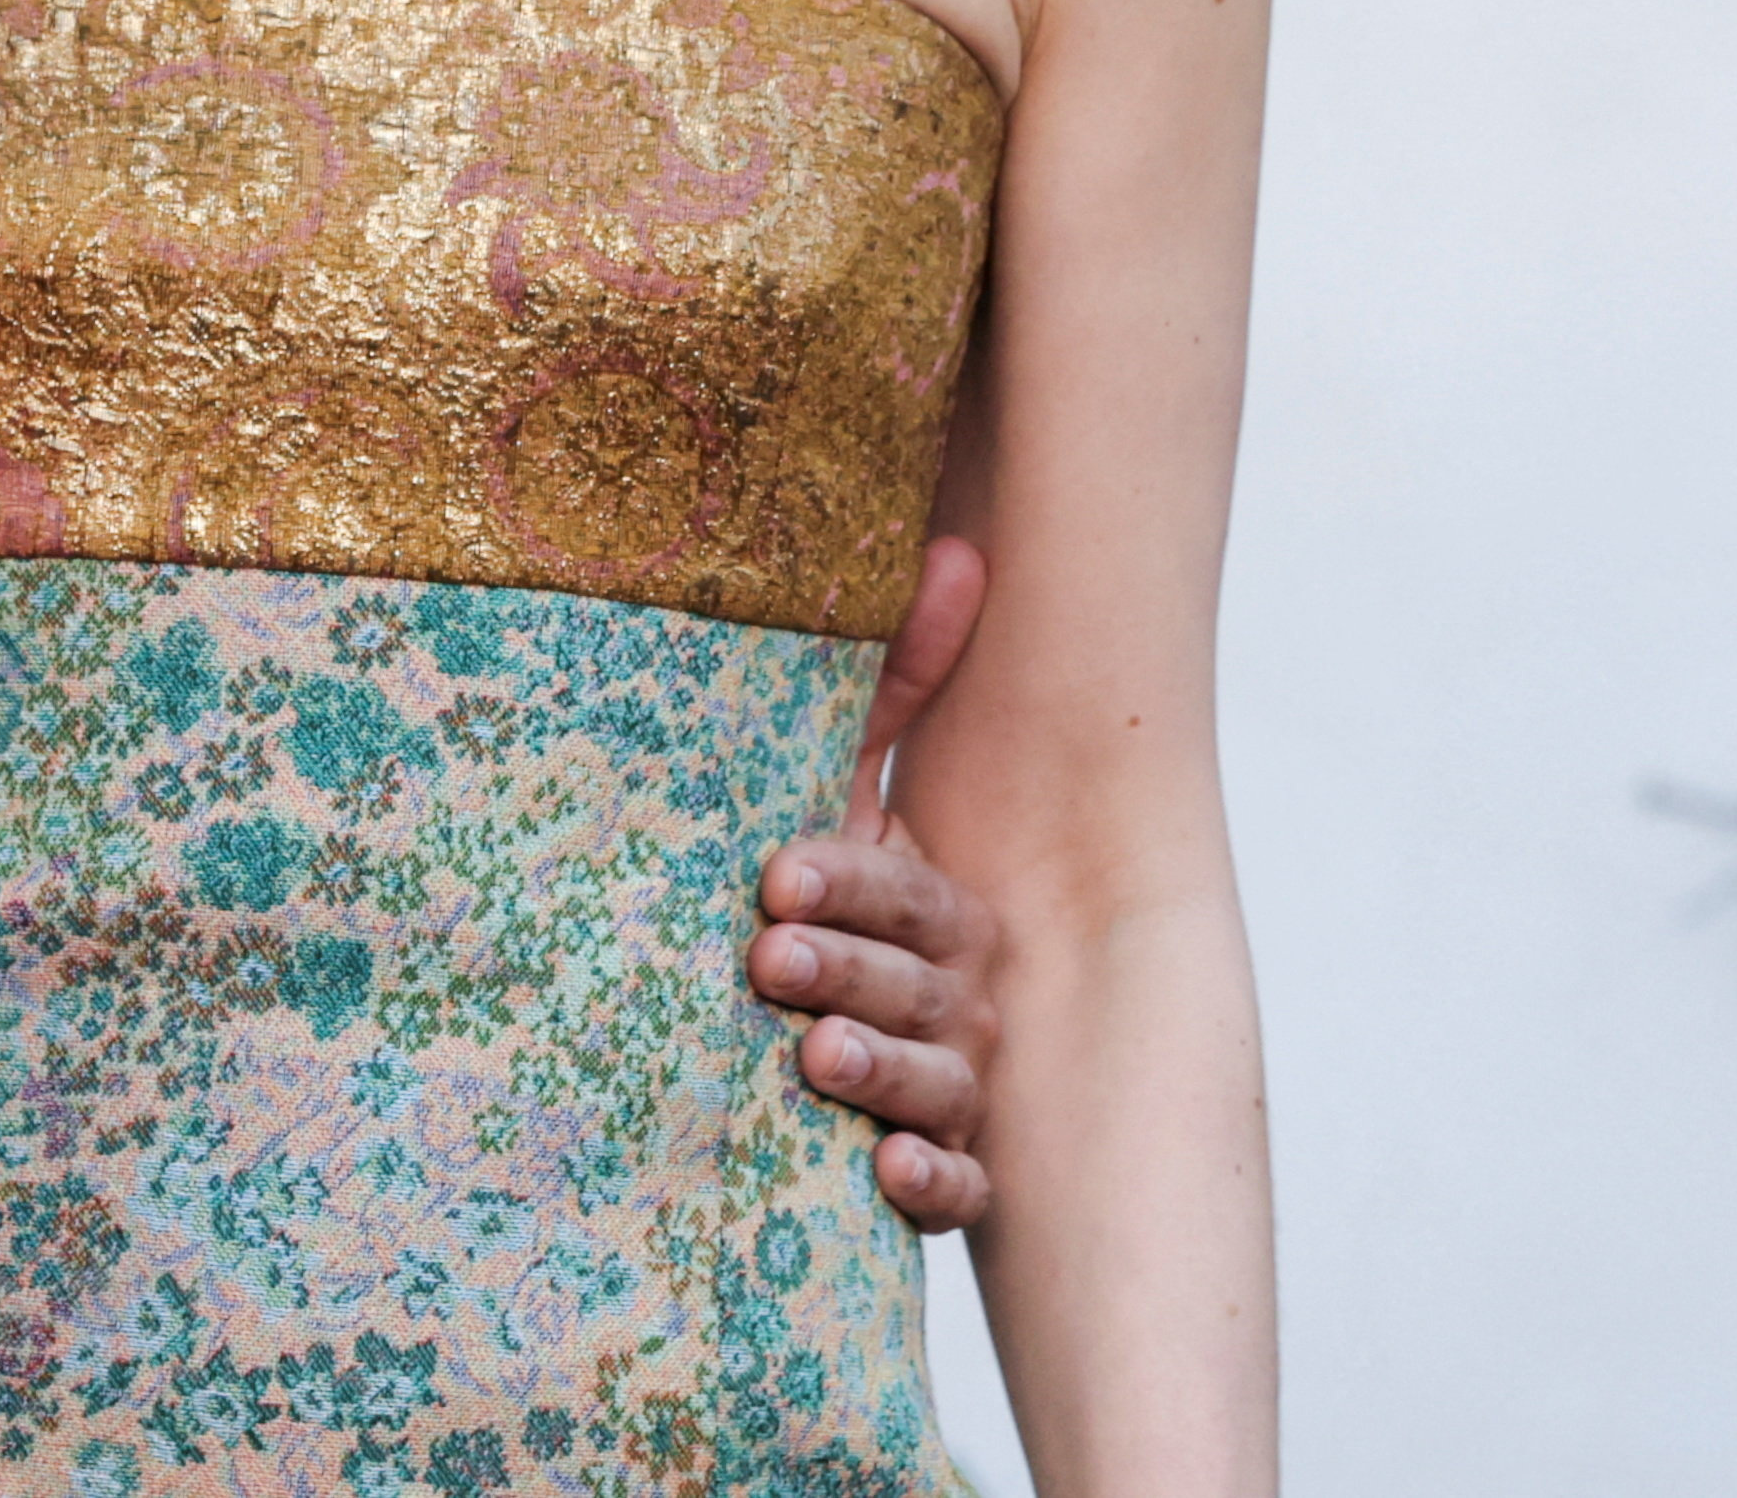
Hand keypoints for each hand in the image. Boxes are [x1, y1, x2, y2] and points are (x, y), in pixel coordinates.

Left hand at [754, 535, 1006, 1232]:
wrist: (808, 1041)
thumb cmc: (833, 898)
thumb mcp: (846, 792)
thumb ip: (894, 686)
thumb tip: (963, 549)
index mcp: (939, 906)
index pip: (905, 889)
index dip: (848, 881)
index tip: (777, 876)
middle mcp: (959, 994)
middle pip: (918, 986)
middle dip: (849, 971)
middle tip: (772, 959)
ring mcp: (956, 1087)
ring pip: (938, 1085)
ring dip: (881, 1073)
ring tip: (816, 1058)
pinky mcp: (946, 1170)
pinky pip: (959, 1188)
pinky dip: (933, 1184)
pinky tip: (891, 1174)